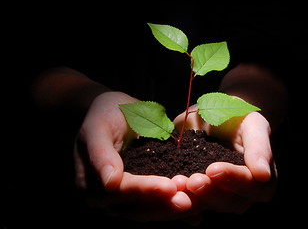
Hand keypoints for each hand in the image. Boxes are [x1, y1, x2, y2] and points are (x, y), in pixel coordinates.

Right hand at [74, 92, 192, 220]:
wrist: (113, 111)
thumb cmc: (104, 114)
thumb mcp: (98, 127)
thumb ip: (101, 154)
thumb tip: (110, 183)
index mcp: (89, 184)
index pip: (120, 191)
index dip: (145, 190)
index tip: (170, 187)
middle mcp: (105, 200)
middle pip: (136, 208)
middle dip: (164, 205)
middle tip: (190, 200)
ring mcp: (123, 201)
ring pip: (150, 212)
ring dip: (173, 210)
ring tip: (198, 205)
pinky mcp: (140, 197)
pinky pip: (158, 207)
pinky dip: (175, 212)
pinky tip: (196, 216)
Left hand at [174, 106, 276, 214]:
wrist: (220, 117)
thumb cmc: (241, 118)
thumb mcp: (253, 125)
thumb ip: (259, 147)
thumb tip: (263, 175)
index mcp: (263, 180)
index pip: (252, 185)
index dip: (233, 179)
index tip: (213, 169)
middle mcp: (243, 194)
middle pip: (230, 202)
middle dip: (210, 191)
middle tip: (192, 181)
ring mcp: (221, 198)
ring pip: (209, 205)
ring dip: (193, 198)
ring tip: (178, 183)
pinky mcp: (201, 196)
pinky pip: (192, 202)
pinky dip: (182, 199)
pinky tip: (170, 190)